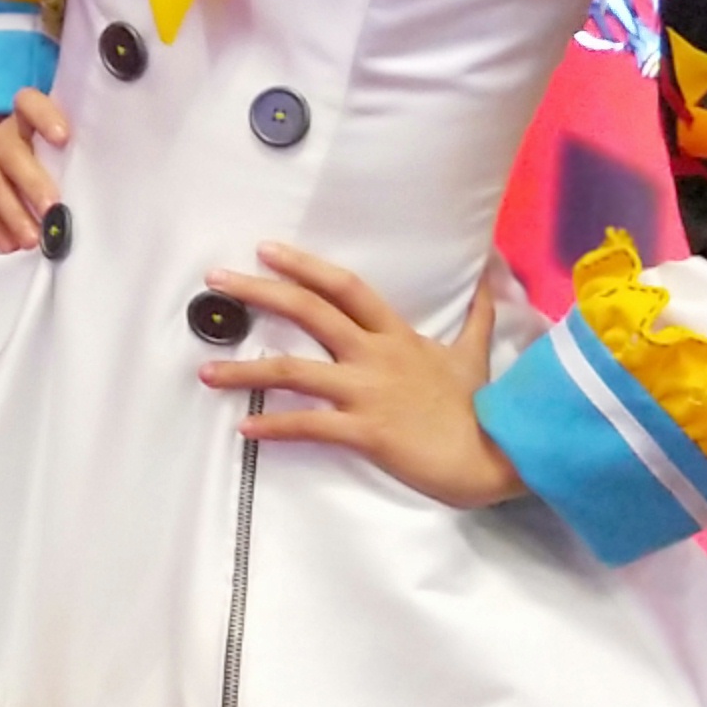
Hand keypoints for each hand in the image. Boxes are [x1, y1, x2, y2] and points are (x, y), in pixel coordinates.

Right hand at [0, 89, 70, 252]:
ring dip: (12, 214)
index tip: (63, 137)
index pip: (29, 105)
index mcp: (22, 117)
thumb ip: (66, 148)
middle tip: (52, 208)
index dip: (44, 118)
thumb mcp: (42, 133)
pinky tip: (9, 244)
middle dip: (31, 183)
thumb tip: (106, 177)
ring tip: (32, 239)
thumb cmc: (28, 144)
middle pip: (12, 155)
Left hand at [198, 243, 525, 508]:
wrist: (502, 457)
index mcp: (395, 335)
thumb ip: (475, 315)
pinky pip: (309, 425)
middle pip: (309, 312)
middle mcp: (375, 355)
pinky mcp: (366, 432)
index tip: (265, 249)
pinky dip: (273, 426)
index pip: (344, 287)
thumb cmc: (482, 408)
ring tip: (205, 372)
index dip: (303, 265)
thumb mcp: (474, 354)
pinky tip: (244, 428)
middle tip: (215, 280)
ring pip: (293, 371)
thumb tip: (490, 274)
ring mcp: (368, 392)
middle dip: (258, 292)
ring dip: (243, 370)